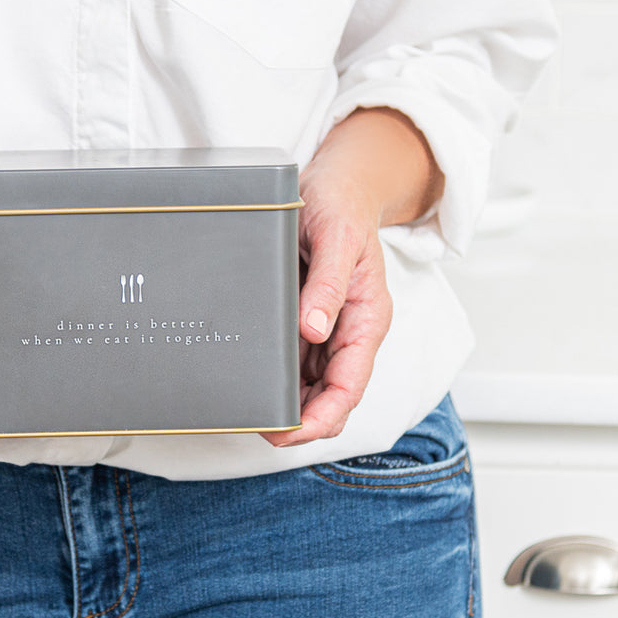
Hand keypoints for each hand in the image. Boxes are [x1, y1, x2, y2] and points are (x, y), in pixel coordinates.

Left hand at [260, 158, 392, 448]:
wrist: (337, 184)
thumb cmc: (343, 207)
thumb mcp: (337, 239)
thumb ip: (327, 285)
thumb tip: (315, 330)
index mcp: (367, 319)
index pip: (350, 387)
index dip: (321, 417)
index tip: (290, 432)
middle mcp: (349, 331)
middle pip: (331, 396)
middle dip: (300, 421)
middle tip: (259, 428)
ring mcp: (328, 329)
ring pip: (311, 385)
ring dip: (287, 404)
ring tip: (250, 413)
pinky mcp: (307, 320)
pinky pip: (295, 360)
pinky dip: (277, 378)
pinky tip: (253, 384)